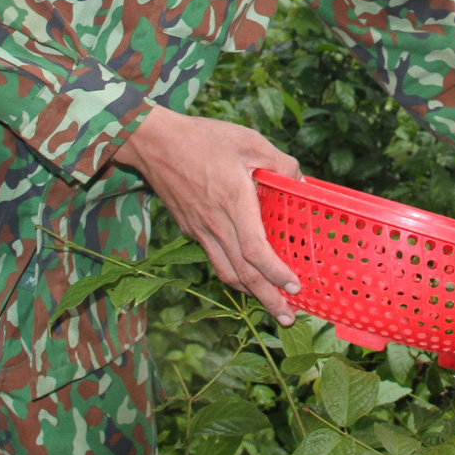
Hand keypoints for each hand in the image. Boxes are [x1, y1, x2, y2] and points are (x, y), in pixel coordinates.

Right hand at [113, 108, 302, 322]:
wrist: (153, 142)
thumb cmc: (202, 138)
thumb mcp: (249, 141)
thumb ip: (280, 162)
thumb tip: (300, 182)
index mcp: (233, 201)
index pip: (255, 250)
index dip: (275, 273)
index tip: (294, 287)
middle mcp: (215, 223)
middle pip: (242, 272)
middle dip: (267, 298)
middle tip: (288, 317)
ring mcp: (199, 229)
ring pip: (226, 271)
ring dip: (249, 292)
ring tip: (270, 304)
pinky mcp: (190, 228)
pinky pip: (214, 258)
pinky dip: (233, 274)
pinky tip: (245, 275)